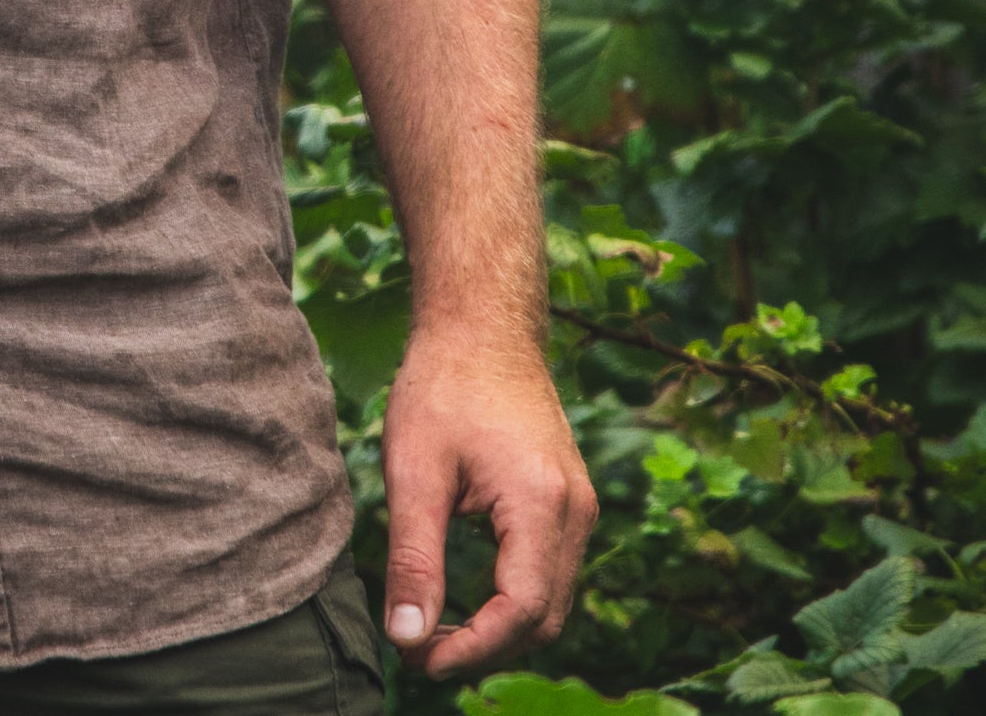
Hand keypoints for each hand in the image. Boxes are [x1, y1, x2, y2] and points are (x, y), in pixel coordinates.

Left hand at [378, 331, 594, 677]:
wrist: (481, 324)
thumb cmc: (443, 385)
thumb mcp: (414, 471)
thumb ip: (414, 559)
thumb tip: (405, 638)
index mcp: (542, 503)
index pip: (522, 613)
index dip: (472, 650)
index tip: (418, 660)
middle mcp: (576, 510)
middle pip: (544, 618)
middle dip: (484, 647)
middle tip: (417, 651)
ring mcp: (580, 505)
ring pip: (551, 599)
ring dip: (499, 627)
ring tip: (434, 630)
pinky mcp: (569, 499)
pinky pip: (550, 570)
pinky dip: (513, 597)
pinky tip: (465, 597)